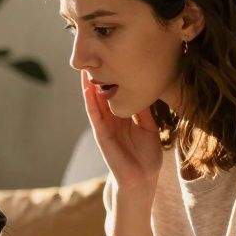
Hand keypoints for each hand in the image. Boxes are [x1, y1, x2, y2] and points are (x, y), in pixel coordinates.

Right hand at [81, 69, 163, 192]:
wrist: (142, 180)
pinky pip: (93, 114)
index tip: (114, 58)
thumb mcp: (149, 128)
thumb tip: (143, 88)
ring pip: (95, 100)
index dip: (114, 77)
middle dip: (99, 76)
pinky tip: (86, 87)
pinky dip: (89, 100)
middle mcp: (112, 119)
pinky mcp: (101, 134)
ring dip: (89, 84)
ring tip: (86, 65)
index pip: (117, 93)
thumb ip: (144, 111)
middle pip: (103, 93)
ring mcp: (105, 126)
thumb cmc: (146, 158)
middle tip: (96, 55)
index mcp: (124, 117)